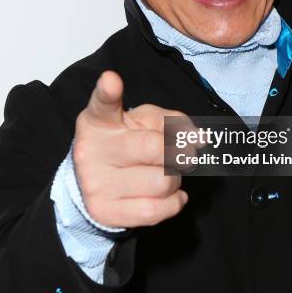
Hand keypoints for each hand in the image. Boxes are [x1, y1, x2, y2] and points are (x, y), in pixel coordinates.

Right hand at [73, 70, 193, 228]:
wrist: (99, 179)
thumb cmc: (129, 142)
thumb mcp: (147, 121)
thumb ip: (174, 121)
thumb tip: (200, 139)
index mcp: (100, 120)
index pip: (103, 104)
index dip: (108, 91)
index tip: (111, 80)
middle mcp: (91, 150)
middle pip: (154, 148)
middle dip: (178, 152)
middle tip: (182, 153)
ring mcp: (95, 183)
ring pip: (161, 182)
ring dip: (175, 179)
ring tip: (165, 174)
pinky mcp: (105, 212)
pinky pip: (155, 211)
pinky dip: (174, 202)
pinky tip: (170, 194)